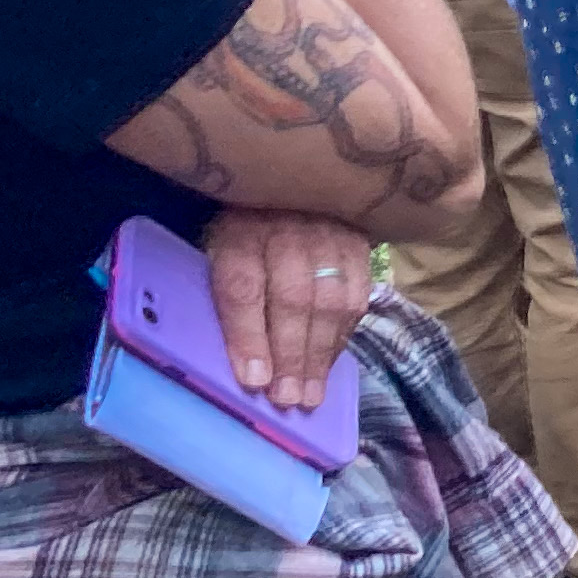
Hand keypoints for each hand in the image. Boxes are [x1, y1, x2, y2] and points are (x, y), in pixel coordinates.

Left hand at [205, 206, 376, 410]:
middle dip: (290, 355)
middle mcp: (288, 233)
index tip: (253, 380)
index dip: (248, 336)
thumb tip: (237, 358)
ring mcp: (330, 237)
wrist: (296, 178)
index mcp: (240, 233)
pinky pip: (357, 297)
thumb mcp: (217, 250)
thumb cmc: (245, 230)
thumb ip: (224, 295)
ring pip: (331, 302)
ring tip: (310, 395)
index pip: (243, 287)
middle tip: (287, 399)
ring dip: (320, 353)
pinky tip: (330, 362)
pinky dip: (344, 335)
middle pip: (292, 300)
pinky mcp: (360, 245)